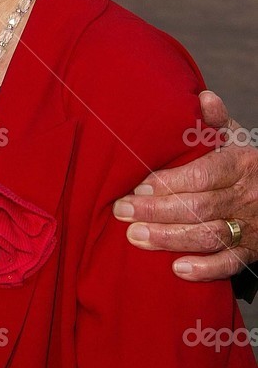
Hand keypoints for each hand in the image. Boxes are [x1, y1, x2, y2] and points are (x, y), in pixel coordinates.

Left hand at [112, 91, 257, 280]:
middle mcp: (246, 196)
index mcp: (240, 164)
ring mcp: (249, 227)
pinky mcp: (251, 252)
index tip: (138, 186)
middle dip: (157, 211)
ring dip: (170, 239)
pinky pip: (229, 265)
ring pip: (209, 236)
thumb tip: (204, 98)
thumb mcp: (235, 137)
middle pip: (200, 207)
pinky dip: (204, 270)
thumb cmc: (245, 163)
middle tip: (122, 211)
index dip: (170, 182)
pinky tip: (176, 269)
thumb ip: (216, 121)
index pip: (203, 175)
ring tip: (135, 237)